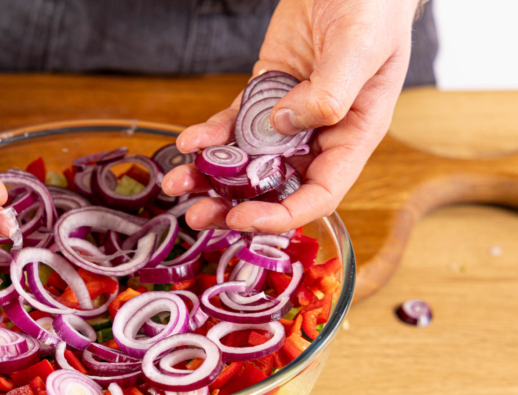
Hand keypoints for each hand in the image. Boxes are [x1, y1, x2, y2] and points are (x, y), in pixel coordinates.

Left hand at [163, 0, 419, 232]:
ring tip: (177, 185)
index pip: (319, 193)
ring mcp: (286, 118)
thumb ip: (330, 92)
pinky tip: (187, 142)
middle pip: (274, 186)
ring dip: (211, 178)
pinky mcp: (262, 97)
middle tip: (198, 215)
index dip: (280, 214)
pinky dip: (208, 137)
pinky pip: (232, 126)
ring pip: (247, 161)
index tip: (243, 219)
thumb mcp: (360, 48)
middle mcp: (318, 135)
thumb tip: (285, 124)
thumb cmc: (372, 8)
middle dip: (234, 205)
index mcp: (353, 135)